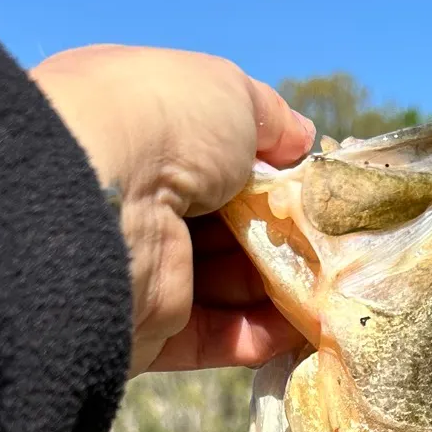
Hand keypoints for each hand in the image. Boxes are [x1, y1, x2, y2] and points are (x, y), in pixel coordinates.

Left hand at [30, 44, 314, 374]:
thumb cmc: (165, 125)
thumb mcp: (228, 94)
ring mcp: (137, 265)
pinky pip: (209, 336)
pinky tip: (299, 329)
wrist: (100, 199)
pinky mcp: (143, 327)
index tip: (309, 190)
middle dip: (280, 238)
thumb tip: (301, 142)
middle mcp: (132, 197)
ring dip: (279, 290)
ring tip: (331, 291)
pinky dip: (256, 335)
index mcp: (138, 131)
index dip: (265, 173)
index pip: (211, 157)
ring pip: (223, 285)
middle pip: (224, 226)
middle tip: (332, 247)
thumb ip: (270, 119)